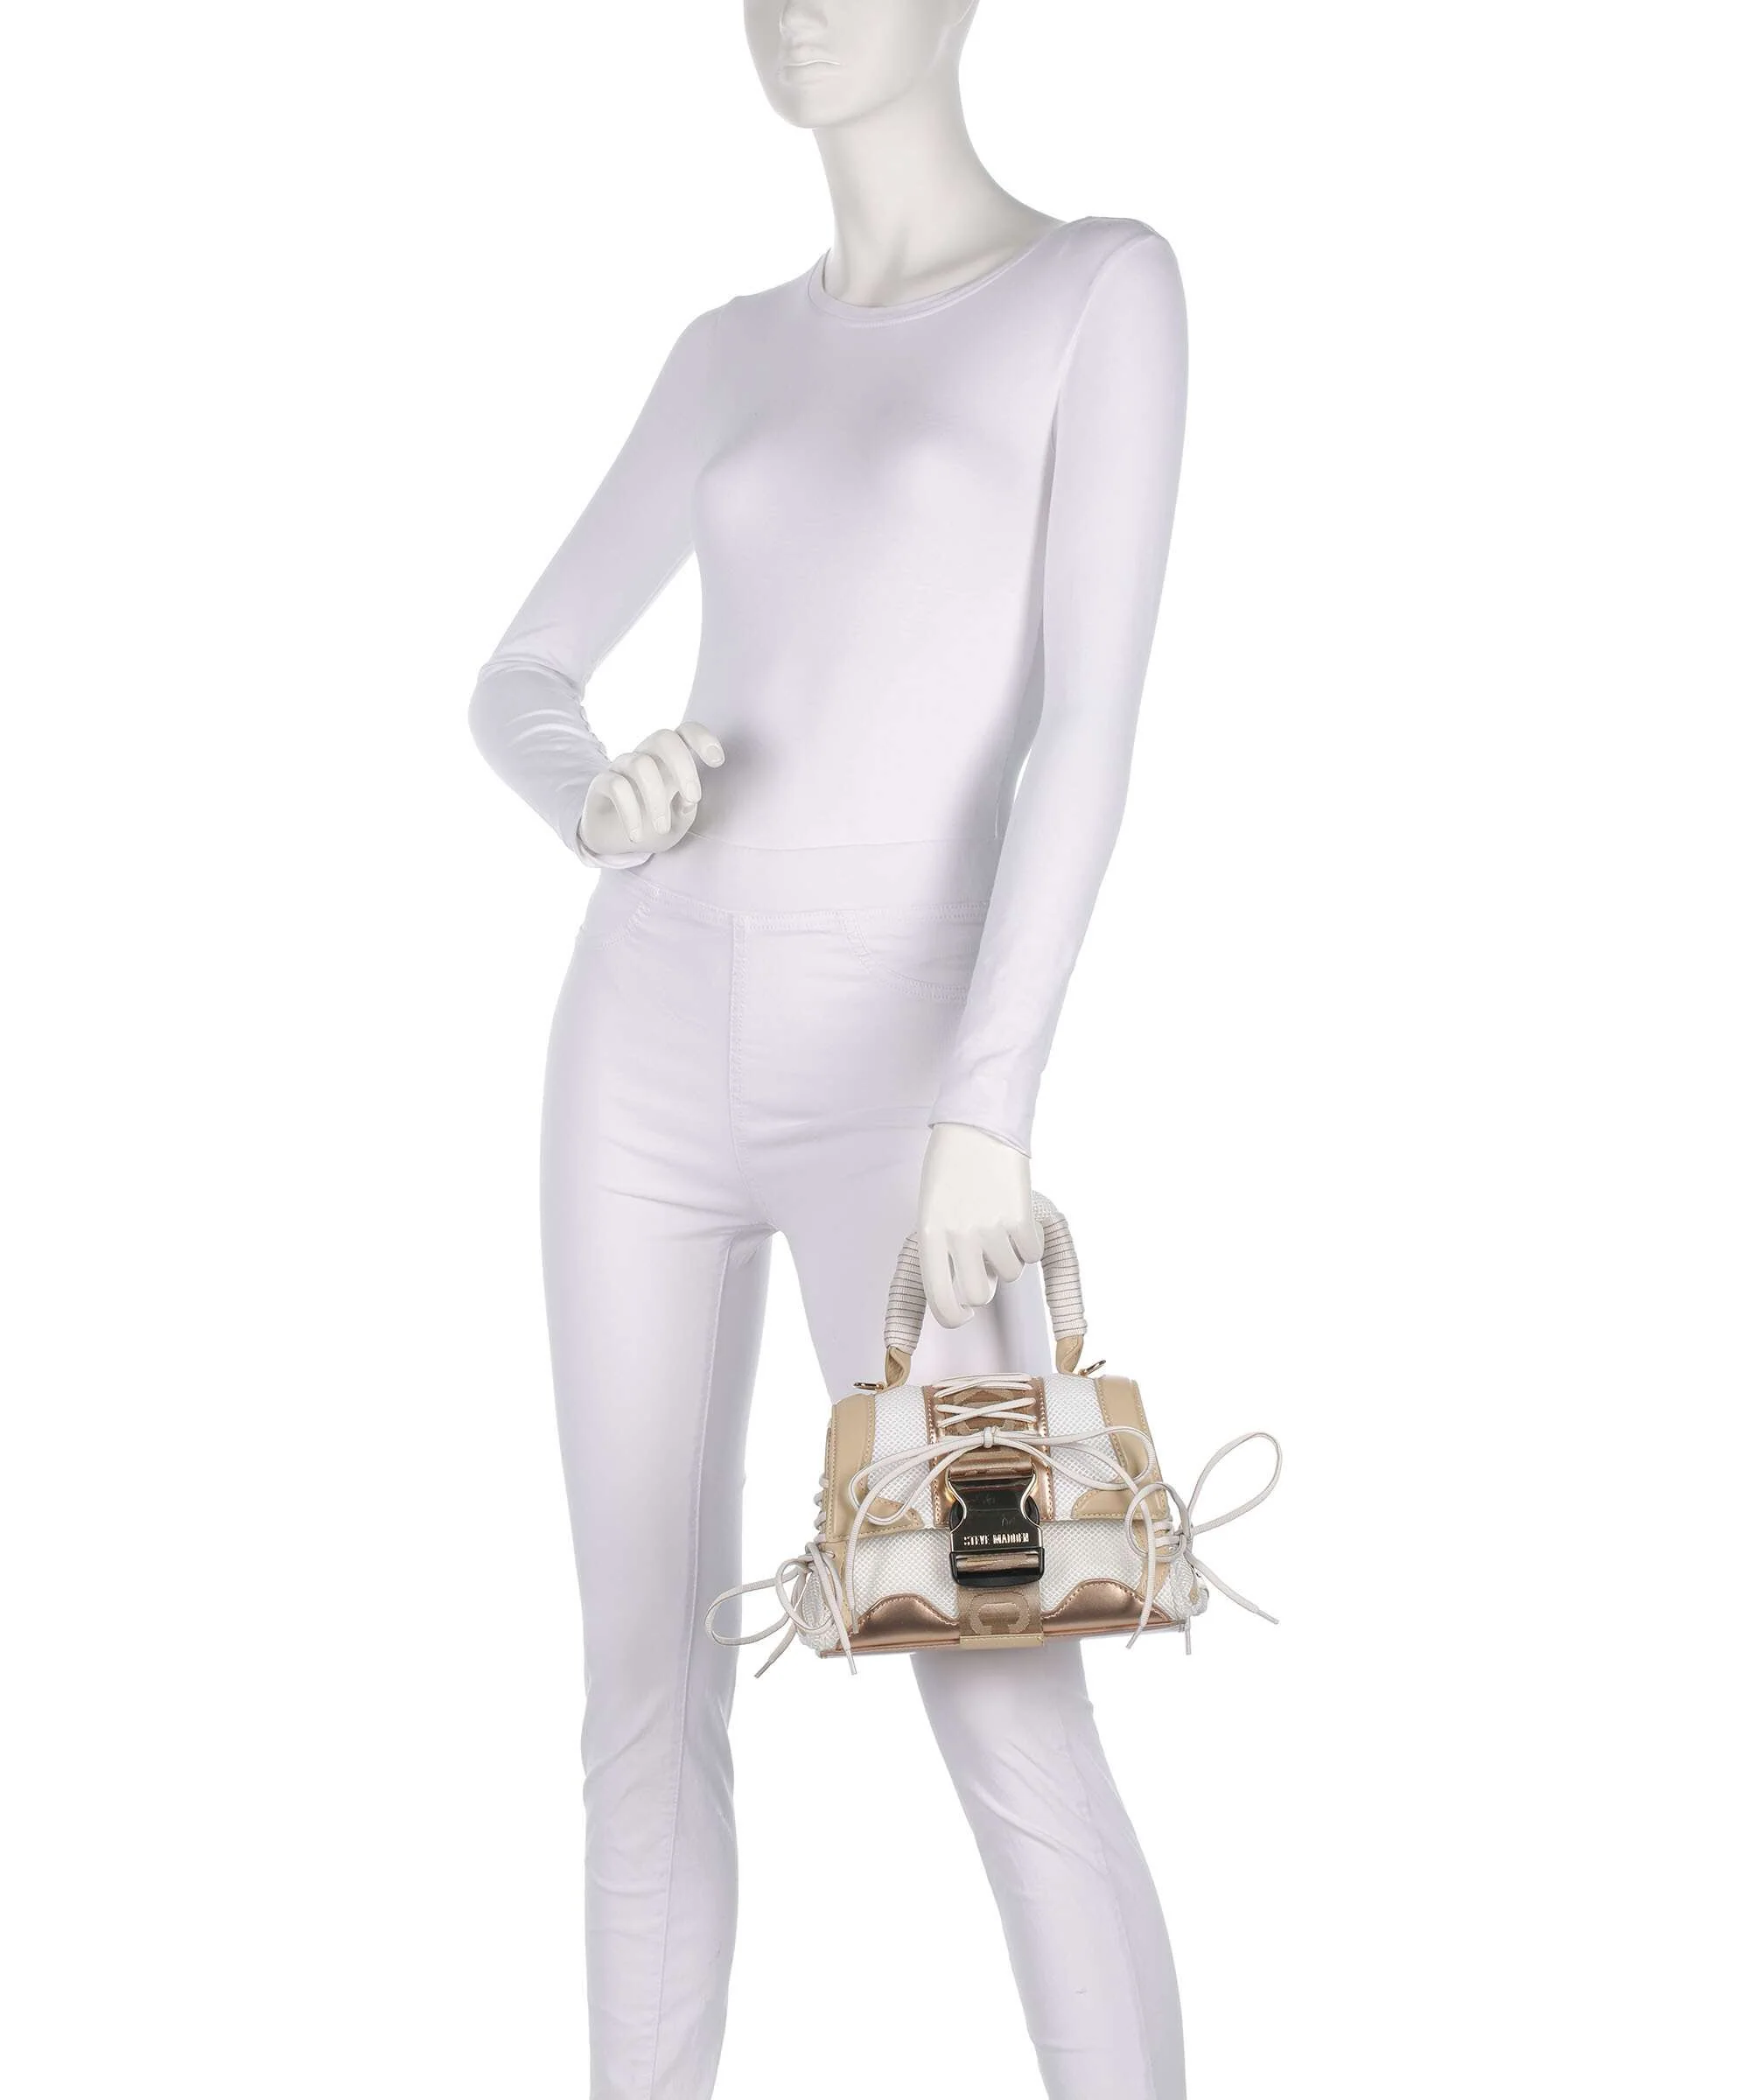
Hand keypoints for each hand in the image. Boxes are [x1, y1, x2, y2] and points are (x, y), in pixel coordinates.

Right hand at [580, 721, 723, 857]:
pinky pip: (616, 786)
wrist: (616, 842)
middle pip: (664, 738)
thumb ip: (686, 808)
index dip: (702, 738)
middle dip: (684, 767)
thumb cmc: (654, 826)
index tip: (718, 761)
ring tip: (662, 828)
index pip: (685, 732)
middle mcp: (646, 756)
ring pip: (641, 765)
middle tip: (694, 798)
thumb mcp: (678, 823)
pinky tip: (636, 836)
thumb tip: (688, 799)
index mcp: (669, 760)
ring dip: (657, 800)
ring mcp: (622, 766)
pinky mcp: (602, 782)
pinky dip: (630, 813)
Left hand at [916, 1122, 1042, 1328]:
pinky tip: (1018, 1216)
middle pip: (978, 1295)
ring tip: (999, 1224)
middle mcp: (958, 1234)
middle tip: (986, 1265)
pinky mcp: (1020, 1215)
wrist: (977, 1125)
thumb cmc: (951, 1170)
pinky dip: (1030, 1241)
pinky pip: (1033, 1253)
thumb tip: (976, 1293)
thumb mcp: (933, 1211)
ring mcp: (990, 1225)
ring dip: (1009, 1257)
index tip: (962, 1316)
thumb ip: (948, 1251)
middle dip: (985, 1287)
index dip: (953, 1316)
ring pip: (1010, 1274)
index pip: (939, 1298)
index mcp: (930, 1234)